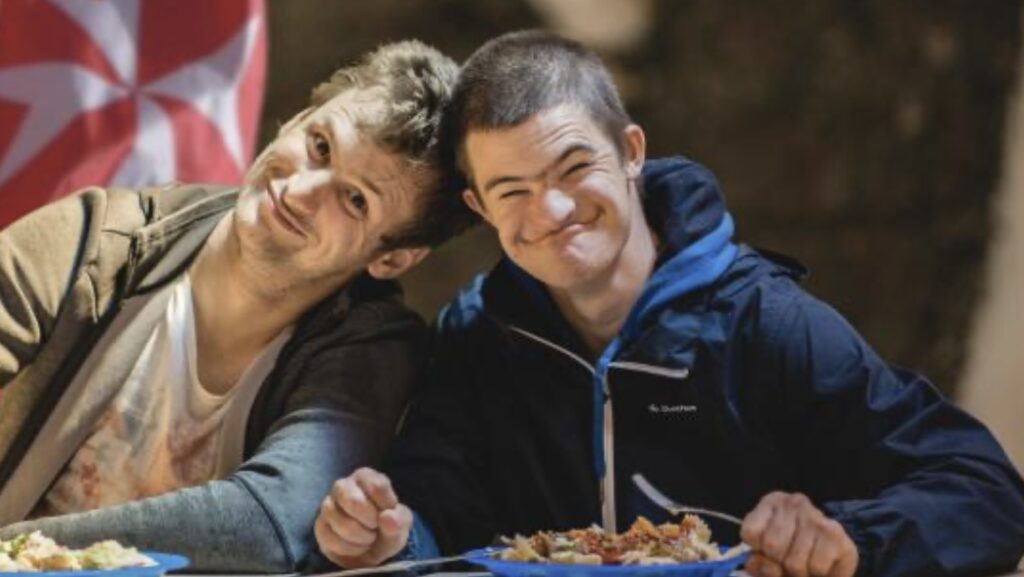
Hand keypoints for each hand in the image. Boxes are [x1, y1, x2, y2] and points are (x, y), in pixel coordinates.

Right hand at [315, 467, 412, 567]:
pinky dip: (347, 548)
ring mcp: (328, 504)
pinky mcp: (320, 525)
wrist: (371, 548)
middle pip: (353, 501)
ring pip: (338, 519)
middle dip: (369, 521)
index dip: (386, 507)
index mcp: (366, 477)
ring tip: (368, 539)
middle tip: (376, 528)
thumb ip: (398, 520)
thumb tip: (387, 518)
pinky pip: (329, 537)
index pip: (377, 486)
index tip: (390, 516)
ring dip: (359, 537)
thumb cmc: (387, 527)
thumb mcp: (401, 523)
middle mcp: (343, 486)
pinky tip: (356, 548)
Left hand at [740, 492, 857, 576]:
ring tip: (804, 565)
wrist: (832, 555)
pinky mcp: (836, 535)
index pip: (750, 531)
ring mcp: (816, 516)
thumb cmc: (792, 551)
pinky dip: (817, 574)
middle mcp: (794, 503)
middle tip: (786, 562)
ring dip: (798, 573)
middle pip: (772, 546)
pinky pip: (817, 567)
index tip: (764, 551)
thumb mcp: (767, 554)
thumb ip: (759, 562)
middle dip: (778, 564)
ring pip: (795, 562)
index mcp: (771, 502)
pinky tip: (819, 564)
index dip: (756, 550)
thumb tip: (769, 567)